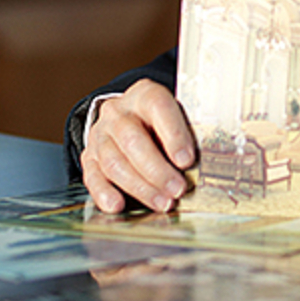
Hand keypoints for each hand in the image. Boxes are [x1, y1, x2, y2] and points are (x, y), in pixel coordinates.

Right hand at [79, 79, 196, 213]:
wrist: (126, 118)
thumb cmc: (160, 123)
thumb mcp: (177, 118)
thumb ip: (190, 134)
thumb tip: (210, 163)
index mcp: (145, 95)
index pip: (158, 107)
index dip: (173, 134)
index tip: (187, 160)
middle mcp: (118, 112)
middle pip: (133, 140)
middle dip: (157, 170)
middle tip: (178, 189)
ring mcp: (100, 134)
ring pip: (114, 162)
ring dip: (140, 187)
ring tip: (162, 203)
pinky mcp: (89, 157)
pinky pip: (92, 176)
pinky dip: (105, 193)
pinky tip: (119, 205)